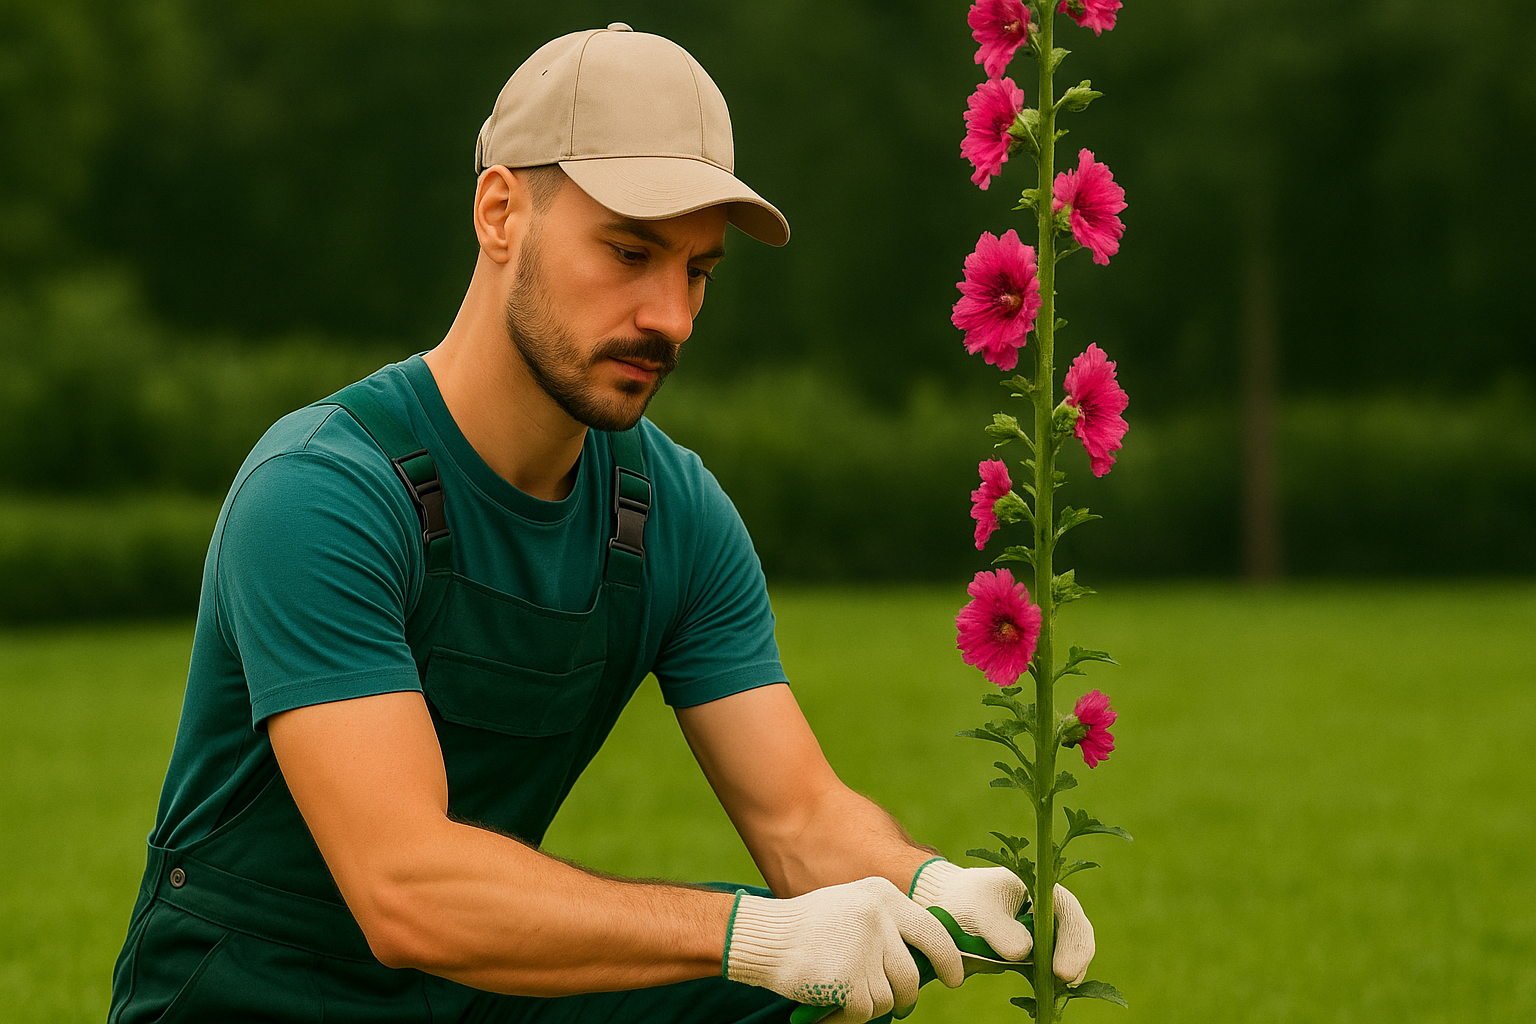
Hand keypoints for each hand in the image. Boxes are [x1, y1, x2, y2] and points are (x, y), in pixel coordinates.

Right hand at [723, 876, 963, 1022]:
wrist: (765, 937)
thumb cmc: (808, 927)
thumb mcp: (853, 907)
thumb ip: (888, 924)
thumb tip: (926, 961)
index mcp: (882, 896)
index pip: (933, 931)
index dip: (948, 959)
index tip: (953, 978)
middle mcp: (879, 918)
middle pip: (911, 974)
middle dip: (906, 996)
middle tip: (901, 1004)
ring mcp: (865, 949)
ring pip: (889, 998)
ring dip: (869, 1005)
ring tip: (844, 994)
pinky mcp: (850, 980)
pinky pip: (864, 1013)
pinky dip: (848, 1018)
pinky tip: (829, 1007)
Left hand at [909, 859, 1095, 983]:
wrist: (950, 908)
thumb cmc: (967, 901)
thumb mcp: (979, 909)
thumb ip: (999, 929)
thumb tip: (1023, 952)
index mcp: (1044, 891)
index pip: (1069, 913)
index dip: (1073, 942)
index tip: (1062, 970)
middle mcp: (1052, 914)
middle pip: (1076, 937)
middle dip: (1073, 962)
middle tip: (1062, 983)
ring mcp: (1046, 936)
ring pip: (1065, 958)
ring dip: (1060, 977)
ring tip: (1051, 993)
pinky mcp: (1036, 957)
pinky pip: (1048, 973)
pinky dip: (1047, 985)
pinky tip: (1041, 997)